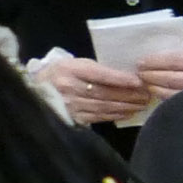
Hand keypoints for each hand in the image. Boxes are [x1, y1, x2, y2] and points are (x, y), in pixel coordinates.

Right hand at [31, 54, 155, 124]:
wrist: (36, 90)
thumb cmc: (62, 73)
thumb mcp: (76, 64)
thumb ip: (97, 69)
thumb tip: (127, 77)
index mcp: (70, 70)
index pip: (100, 75)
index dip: (120, 79)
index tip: (139, 82)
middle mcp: (69, 87)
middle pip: (104, 93)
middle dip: (129, 95)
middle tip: (147, 95)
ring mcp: (71, 105)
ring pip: (103, 106)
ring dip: (126, 106)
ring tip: (142, 104)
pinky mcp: (73, 117)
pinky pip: (98, 117)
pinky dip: (115, 115)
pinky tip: (128, 113)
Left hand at [129, 46, 182, 98]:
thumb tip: (162, 61)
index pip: (175, 60)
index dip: (156, 61)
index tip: (141, 62)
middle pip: (171, 77)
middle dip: (151, 75)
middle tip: (140, 75)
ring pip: (172, 93)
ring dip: (156, 89)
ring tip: (147, 85)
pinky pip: (178, 104)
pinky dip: (165, 99)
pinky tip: (160, 96)